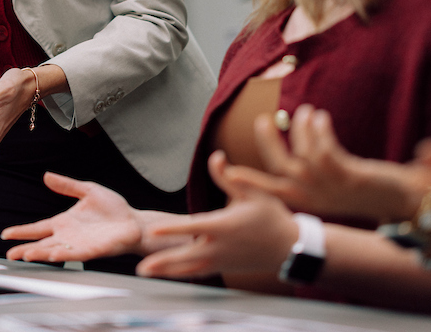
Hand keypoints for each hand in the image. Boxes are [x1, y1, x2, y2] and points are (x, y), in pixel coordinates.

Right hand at [2, 172, 147, 261]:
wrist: (134, 221)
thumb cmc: (113, 209)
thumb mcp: (88, 190)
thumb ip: (67, 185)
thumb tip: (47, 175)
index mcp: (64, 222)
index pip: (38, 228)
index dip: (22, 231)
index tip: (6, 234)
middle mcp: (68, 236)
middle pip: (41, 244)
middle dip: (25, 249)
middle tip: (9, 254)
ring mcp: (78, 245)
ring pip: (53, 251)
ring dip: (39, 254)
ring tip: (25, 255)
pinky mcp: (92, 251)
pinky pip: (74, 254)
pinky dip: (62, 255)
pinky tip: (51, 255)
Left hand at [137, 151, 299, 278]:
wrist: (289, 247)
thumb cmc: (271, 216)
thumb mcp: (254, 192)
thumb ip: (229, 177)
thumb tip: (215, 157)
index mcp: (225, 225)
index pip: (193, 227)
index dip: (172, 229)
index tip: (153, 231)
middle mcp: (220, 246)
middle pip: (186, 255)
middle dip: (163, 261)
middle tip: (141, 267)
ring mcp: (221, 260)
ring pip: (189, 268)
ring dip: (166, 270)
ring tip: (144, 271)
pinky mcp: (223, 267)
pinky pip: (198, 272)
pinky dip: (181, 274)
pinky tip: (166, 274)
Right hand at [249, 105, 424, 221]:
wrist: (403, 204)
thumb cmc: (365, 191)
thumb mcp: (330, 186)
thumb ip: (310, 171)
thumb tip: (292, 151)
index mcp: (305, 200)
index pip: (266, 189)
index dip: (243, 179)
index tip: (221, 165)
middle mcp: (313, 196)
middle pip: (278, 167)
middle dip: (267, 142)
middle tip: (261, 119)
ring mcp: (330, 187)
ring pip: (302, 154)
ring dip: (300, 128)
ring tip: (304, 111)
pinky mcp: (348, 176)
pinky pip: (325, 149)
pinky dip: (318, 130)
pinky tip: (321, 116)